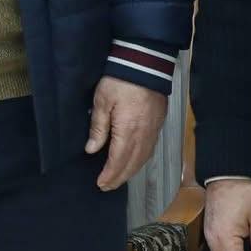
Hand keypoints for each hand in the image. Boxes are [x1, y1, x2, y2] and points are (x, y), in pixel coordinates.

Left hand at [85, 76, 165, 190]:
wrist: (145, 64)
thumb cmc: (120, 80)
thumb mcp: (102, 101)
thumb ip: (98, 128)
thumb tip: (92, 150)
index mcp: (128, 131)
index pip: (118, 161)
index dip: (110, 175)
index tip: (100, 184)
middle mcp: (144, 135)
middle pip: (132, 164)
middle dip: (119, 178)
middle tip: (107, 186)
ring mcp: (153, 130)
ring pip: (143, 159)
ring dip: (130, 171)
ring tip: (118, 178)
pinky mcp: (158, 124)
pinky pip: (150, 150)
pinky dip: (140, 160)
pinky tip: (134, 161)